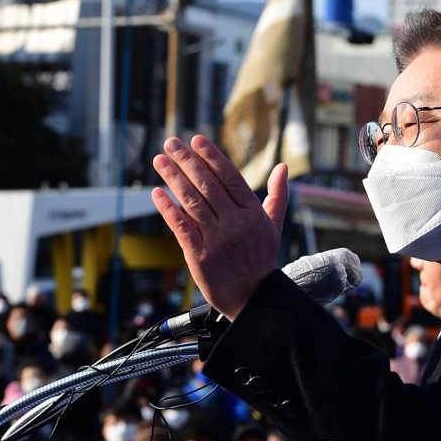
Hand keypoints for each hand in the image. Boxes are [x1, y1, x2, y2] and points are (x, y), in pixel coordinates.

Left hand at [152, 135, 288, 319]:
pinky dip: (168, 208)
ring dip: (173, 178)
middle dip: (187, 161)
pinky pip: (181, 226)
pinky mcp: (200, 255)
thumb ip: (277, 194)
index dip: (212, 157)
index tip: (196, 140)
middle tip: (171, 143)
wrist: (254, 300)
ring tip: (159, 160)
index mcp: (252, 213)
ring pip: (192, 201)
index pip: (230, 177)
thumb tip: (283, 167)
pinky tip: (157, 193)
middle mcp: (235, 223)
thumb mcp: (274, 226)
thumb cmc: (262, 261)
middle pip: (207, 184)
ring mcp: (217, 239)